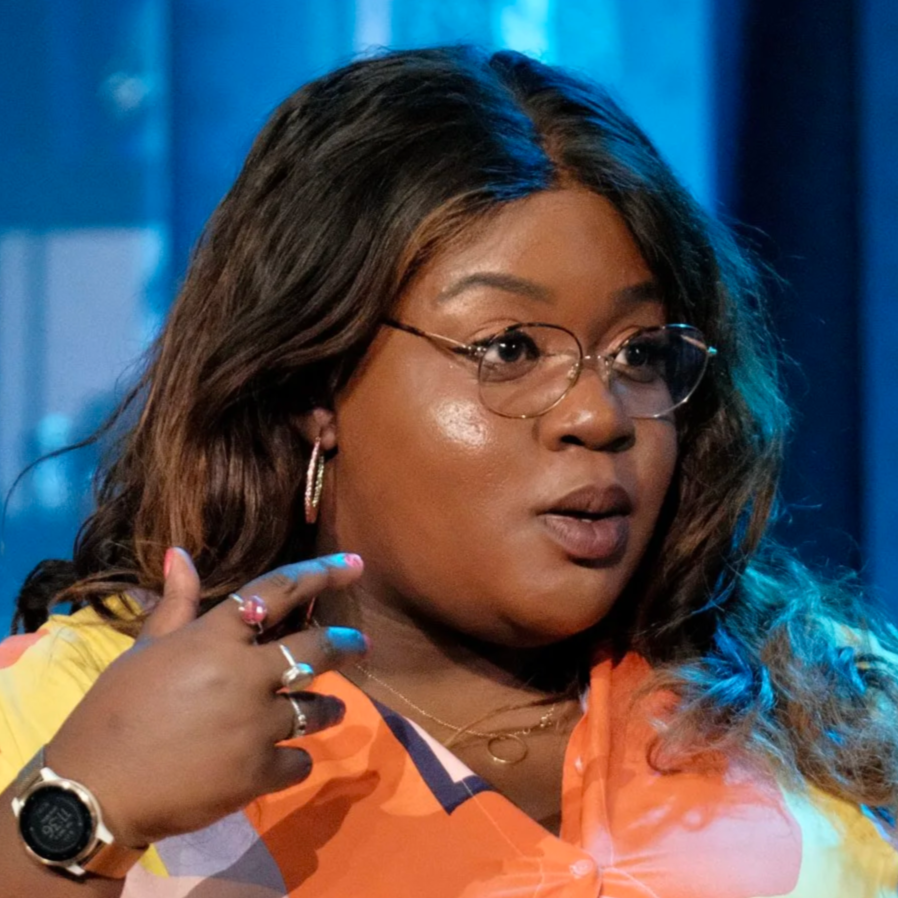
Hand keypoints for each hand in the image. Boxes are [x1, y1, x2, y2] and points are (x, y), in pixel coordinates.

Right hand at [44, 549, 367, 847]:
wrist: (94, 791)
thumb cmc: (114, 712)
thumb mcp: (144, 651)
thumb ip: (176, 605)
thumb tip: (180, 554)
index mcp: (215, 638)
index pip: (279, 591)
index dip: (321, 572)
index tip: (356, 563)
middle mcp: (244, 675)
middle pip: (316, 649)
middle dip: (346, 644)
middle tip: (360, 644)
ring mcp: (255, 726)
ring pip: (316, 708)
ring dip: (329, 706)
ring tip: (332, 708)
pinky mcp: (257, 773)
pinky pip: (298, 761)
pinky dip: (296, 759)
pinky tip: (289, 759)